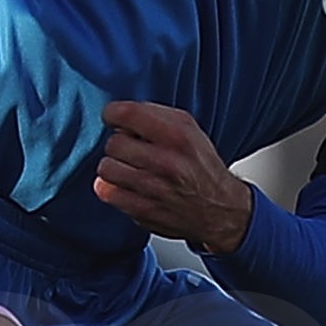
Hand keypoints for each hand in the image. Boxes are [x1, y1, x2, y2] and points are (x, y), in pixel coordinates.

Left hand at [93, 101, 254, 250]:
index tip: (113, 118)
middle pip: (113, 143)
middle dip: (119, 143)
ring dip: (113, 166)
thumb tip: (122, 115)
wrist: (219, 209)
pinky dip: (112, 188)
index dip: (112, 114)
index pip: (127, 114)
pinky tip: (125, 185)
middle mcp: (166, 162)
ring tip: (127, 168)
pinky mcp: (142, 211)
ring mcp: (153, 189)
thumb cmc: (201, 167)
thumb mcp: (190, 130)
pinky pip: (107, 193)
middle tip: (129, 149)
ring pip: (106, 168)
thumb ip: (156, 116)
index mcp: (178, 136)